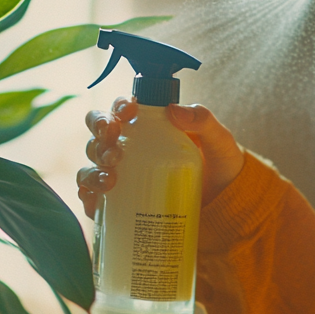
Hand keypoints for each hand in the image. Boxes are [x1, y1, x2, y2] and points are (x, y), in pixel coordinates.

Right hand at [76, 97, 245, 217]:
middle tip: (113, 142)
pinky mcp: (119, 205)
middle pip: (99, 134)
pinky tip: (96, 198)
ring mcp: (121, 177)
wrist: (227, 208)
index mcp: (148, 128)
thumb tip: (174, 110)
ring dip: (93, 167)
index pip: (123, 110)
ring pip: (91, 164)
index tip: (129, 111)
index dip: (118, 106)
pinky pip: (92, 198)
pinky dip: (87, 196)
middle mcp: (129, 149)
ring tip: (110, 176)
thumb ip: (203, 120)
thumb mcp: (219, 141)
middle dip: (99, 134)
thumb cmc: (221, 168)